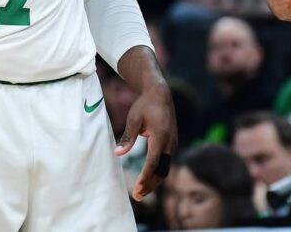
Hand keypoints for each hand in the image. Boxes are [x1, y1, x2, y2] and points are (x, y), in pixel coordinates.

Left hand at [114, 83, 177, 200]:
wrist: (160, 94)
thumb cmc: (144, 106)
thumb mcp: (133, 119)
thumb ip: (127, 137)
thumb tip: (117, 154)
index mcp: (160, 136)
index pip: (153, 161)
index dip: (145, 176)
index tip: (137, 188)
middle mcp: (170, 142)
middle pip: (162, 170)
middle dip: (150, 184)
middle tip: (137, 196)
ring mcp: (173, 143)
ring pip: (165, 168)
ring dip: (154, 181)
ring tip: (141, 192)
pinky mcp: (172, 144)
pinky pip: (166, 163)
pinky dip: (157, 173)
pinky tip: (147, 180)